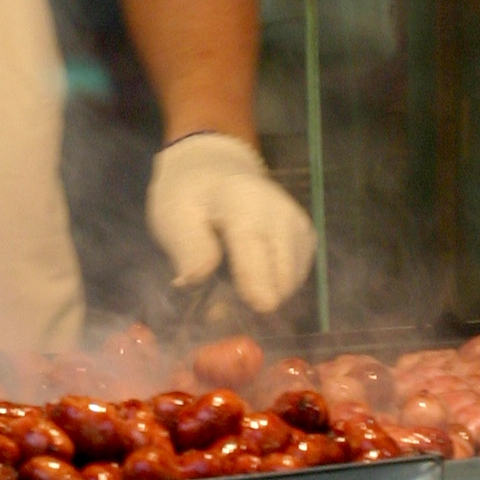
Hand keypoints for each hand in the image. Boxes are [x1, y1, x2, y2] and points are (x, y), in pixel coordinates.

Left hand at [146, 133, 316, 315]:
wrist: (213, 169)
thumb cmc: (189, 196)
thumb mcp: (173, 216)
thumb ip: (188, 249)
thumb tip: (197, 280)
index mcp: (244, 203)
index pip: (255, 248)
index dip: (252, 283)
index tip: (249, 310)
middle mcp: (281, 213)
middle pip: (281, 277)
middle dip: (254, 298)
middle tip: (219, 306)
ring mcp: (298, 225)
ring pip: (290, 283)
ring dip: (264, 294)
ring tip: (233, 284)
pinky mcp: (306, 237)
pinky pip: (296, 278)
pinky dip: (275, 286)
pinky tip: (253, 275)